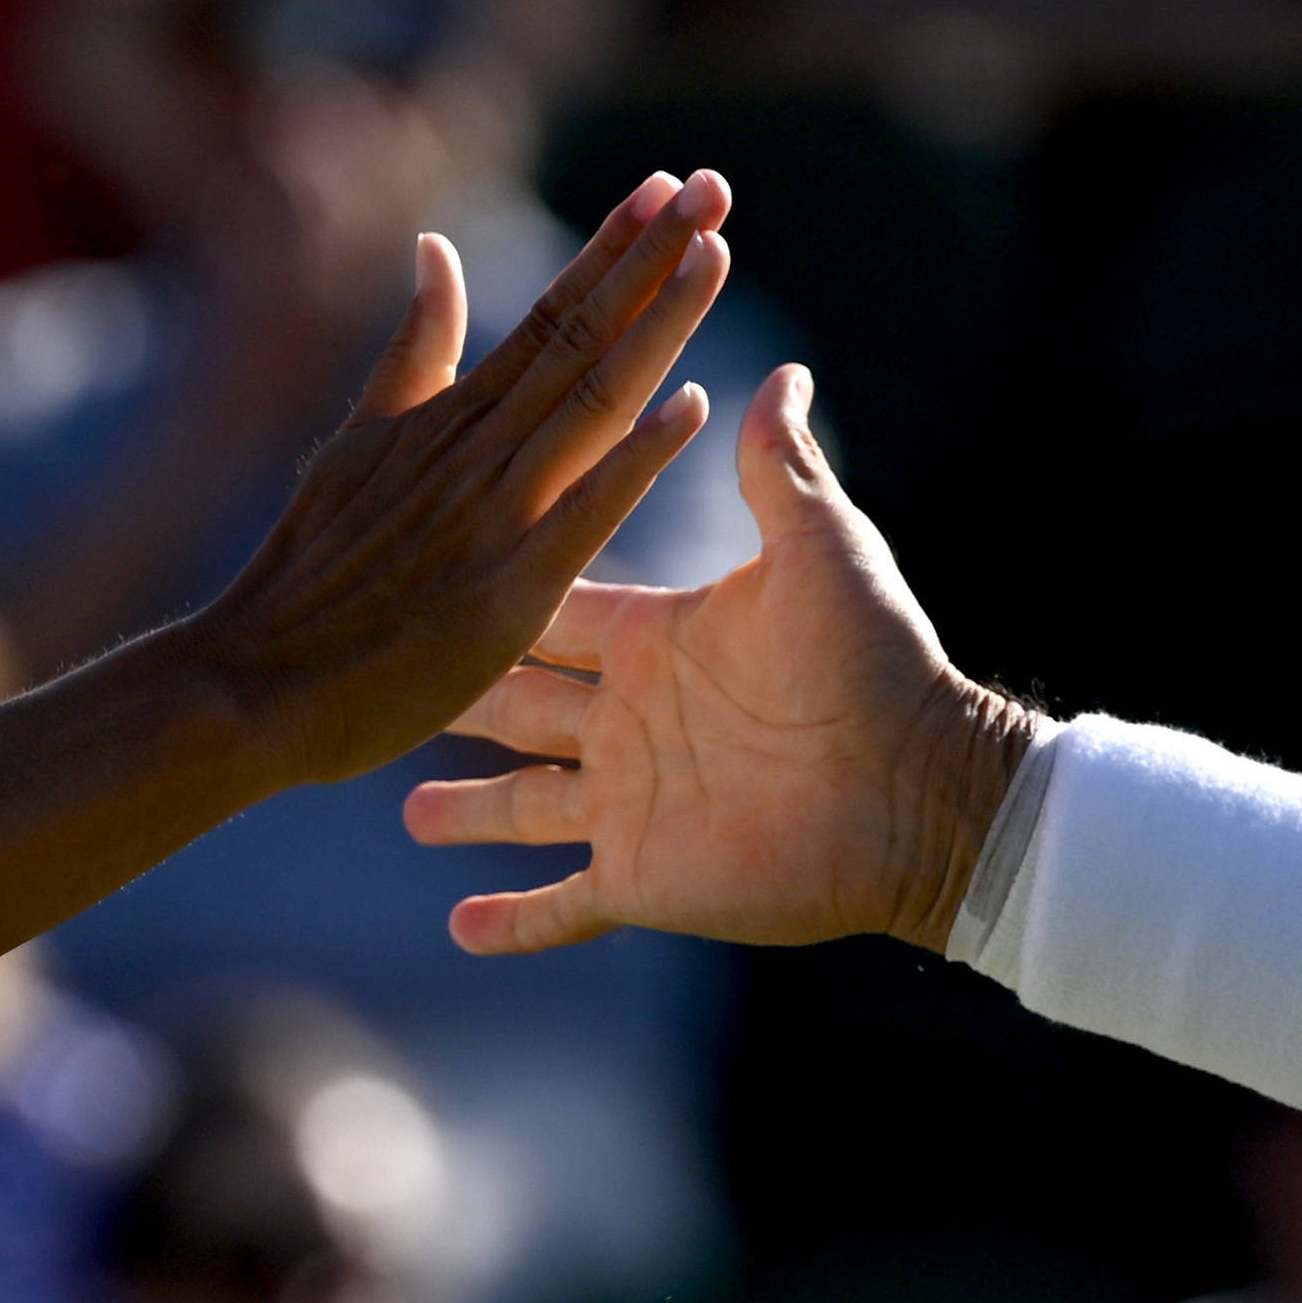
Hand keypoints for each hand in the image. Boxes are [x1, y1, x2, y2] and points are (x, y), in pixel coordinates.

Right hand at [167, 175, 733, 790]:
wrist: (248, 684)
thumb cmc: (303, 578)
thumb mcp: (356, 442)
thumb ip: (413, 353)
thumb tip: (437, 250)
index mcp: (448, 418)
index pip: (550, 315)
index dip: (612, 249)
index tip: (666, 185)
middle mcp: (476, 451)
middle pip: (582, 338)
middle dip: (653, 258)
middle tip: (714, 184)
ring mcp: (492, 517)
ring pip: (592, 401)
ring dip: (657, 325)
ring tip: (715, 251)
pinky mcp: (505, 593)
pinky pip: (583, 514)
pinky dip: (636, 459)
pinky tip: (692, 409)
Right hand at [408, 362, 1034, 952]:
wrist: (916, 789)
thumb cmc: (875, 661)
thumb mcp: (820, 546)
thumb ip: (780, 466)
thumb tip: (782, 373)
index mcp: (658, 640)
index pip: (550, 611)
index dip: (490, 596)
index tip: (421, 576)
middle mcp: (632, 723)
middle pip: (518, 706)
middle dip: (457, 699)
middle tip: (385, 686)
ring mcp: (632, 807)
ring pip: (524, 808)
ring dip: (468, 812)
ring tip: (408, 812)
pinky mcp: (644, 880)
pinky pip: (564, 906)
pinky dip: (514, 921)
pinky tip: (460, 930)